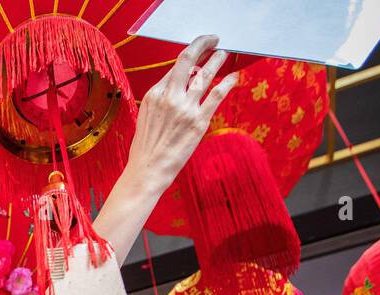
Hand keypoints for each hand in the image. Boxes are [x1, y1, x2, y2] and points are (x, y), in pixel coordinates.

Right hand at [125, 34, 236, 193]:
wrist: (148, 170)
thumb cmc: (147, 146)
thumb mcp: (147, 115)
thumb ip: (162, 97)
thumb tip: (180, 83)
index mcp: (155, 94)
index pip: (176, 67)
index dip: (191, 56)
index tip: (199, 52)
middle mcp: (170, 97)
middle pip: (188, 60)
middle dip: (203, 44)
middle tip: (213, 39)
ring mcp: (185, 108)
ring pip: (205, 75)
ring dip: (217, 61)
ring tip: (224, 54)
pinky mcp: (199, 122)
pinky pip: (217, 95)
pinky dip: (227, 83)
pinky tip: (233, 76)